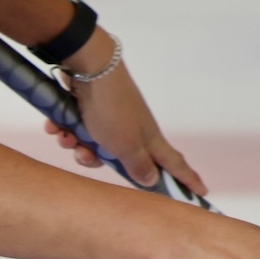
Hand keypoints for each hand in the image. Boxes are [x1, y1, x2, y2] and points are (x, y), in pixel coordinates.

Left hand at [42, 31, 206, 196]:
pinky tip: (56, 125)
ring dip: (75, 143)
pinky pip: (77, 128)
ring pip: (91, 144)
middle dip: (95, 160)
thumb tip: (153, 180)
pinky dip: (65, 128)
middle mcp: (131, 129)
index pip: (173, 163)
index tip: (203, 192)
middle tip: (84, 154)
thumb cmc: (110, 108)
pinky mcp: (90, 107)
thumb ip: (138, 164)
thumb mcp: (124, 143)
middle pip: (118, 159)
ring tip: (65, 135)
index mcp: (147, 138)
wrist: (89, 66)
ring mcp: (110, 117)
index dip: (187, 178)